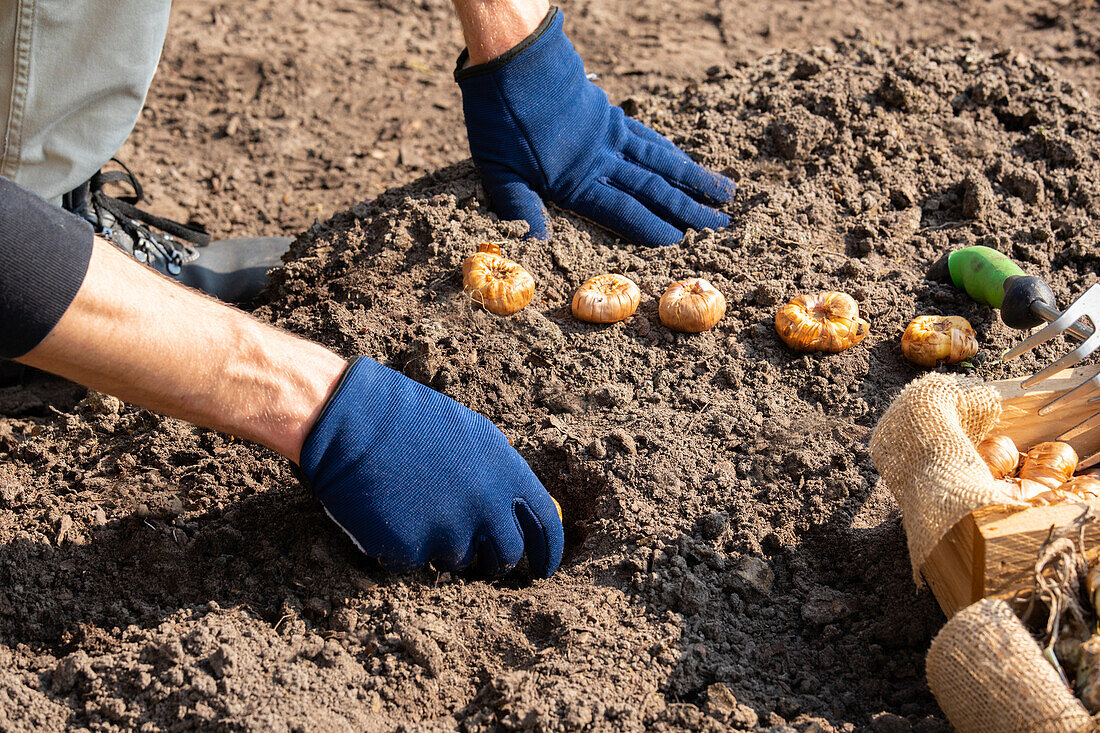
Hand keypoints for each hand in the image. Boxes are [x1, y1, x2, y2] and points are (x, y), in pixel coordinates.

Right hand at [299, 357, 563, 576]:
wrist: (352, 420)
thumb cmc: (411, 421)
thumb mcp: (472, 436)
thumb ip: (502, 475)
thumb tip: (522, 513)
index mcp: (507, 474)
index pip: (544, 526)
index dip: (547, 552)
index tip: (543, 569)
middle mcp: (486, 506)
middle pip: (505, 555)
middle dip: (495, 559)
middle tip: (481, 555)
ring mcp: (449, 531)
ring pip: (458, 559)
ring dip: (442, 543)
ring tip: (415, 502)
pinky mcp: (412, 550)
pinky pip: (416, 560)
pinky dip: (404, 544)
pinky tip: (388, 510)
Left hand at [455, 7, 734, 246]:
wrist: (513, 54)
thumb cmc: (497, 115)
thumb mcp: (497, 170)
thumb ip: (520, 208)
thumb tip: (537, 245)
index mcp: (575, 179)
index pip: (622, 210)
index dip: (652, 227)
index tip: (682, 241)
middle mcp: (601, 158)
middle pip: (653, 189)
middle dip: (688, 210)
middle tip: (720, 226)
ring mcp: (610, 134)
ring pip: (661, 161)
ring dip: (694, 179)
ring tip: (724, 192)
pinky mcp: (610, 113)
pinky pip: (649, 138)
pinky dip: (672, 152)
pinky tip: (685, 162)